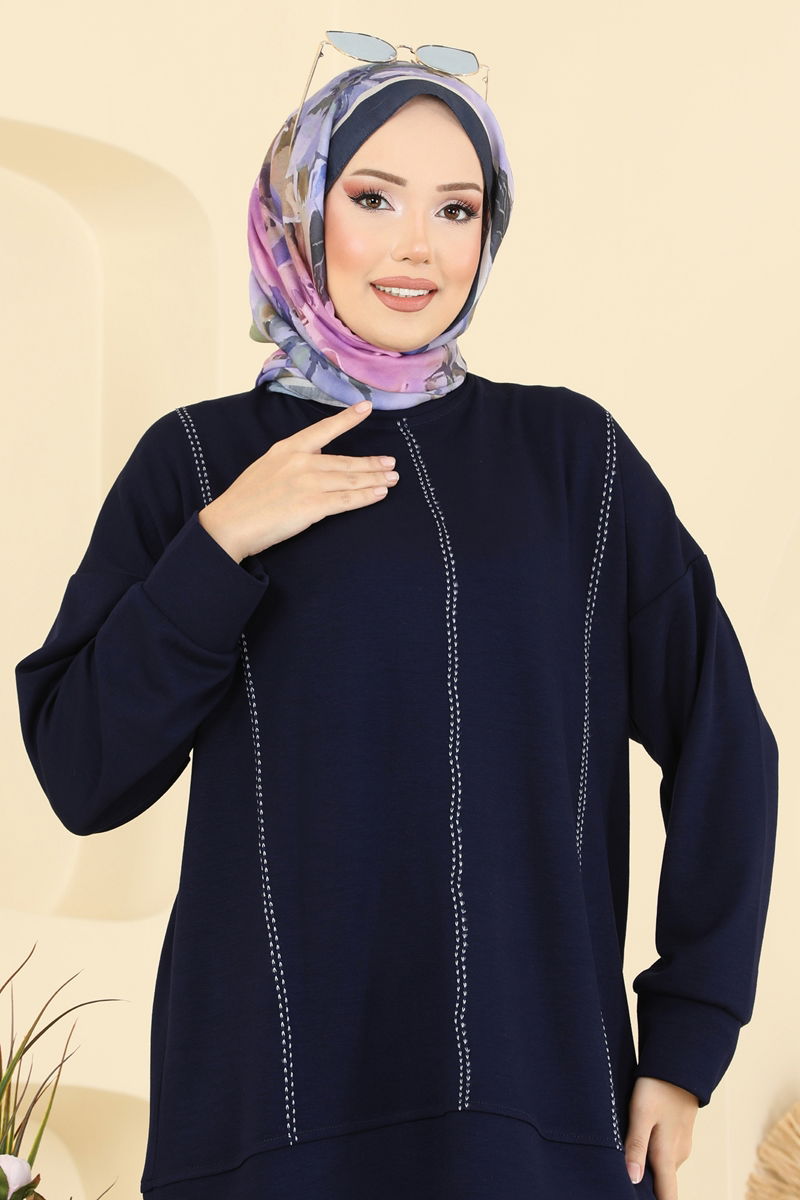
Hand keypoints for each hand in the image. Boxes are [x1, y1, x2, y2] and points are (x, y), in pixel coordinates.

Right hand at [199, 400, 399, 561]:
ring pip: (350, 479)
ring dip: (375, 480)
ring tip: (392, 480)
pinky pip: (347, 500)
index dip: (347, 419)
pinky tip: (379, 494)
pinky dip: (366, 497)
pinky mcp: (312, 506)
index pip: (324, 429)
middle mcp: (301, 461)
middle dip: (372, 463)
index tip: (366, 408)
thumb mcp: (266, 467)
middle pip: (346, 461)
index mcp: (288, 448)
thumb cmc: (245, 500)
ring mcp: (308, 483)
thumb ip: (291, 462)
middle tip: (391, 464)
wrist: (229, 524)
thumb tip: (315, 461)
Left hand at [624, 1076, 698, 1197]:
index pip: (667, 1195)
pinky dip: (652, 1155)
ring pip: (662, 1167)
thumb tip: (633, 1179)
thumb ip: (636, 1145)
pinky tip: (637, 1146)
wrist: (679, 1063)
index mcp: (668, 1155)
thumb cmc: (657, 1087)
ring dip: (648, 1169)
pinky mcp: (678, 1133)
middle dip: (647, 1188)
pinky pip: (664, 1153)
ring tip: (627, 1167)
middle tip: (622, 1185)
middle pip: (663, 1183)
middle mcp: (677, 1155)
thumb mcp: (641, 1114)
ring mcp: (680, 1144)